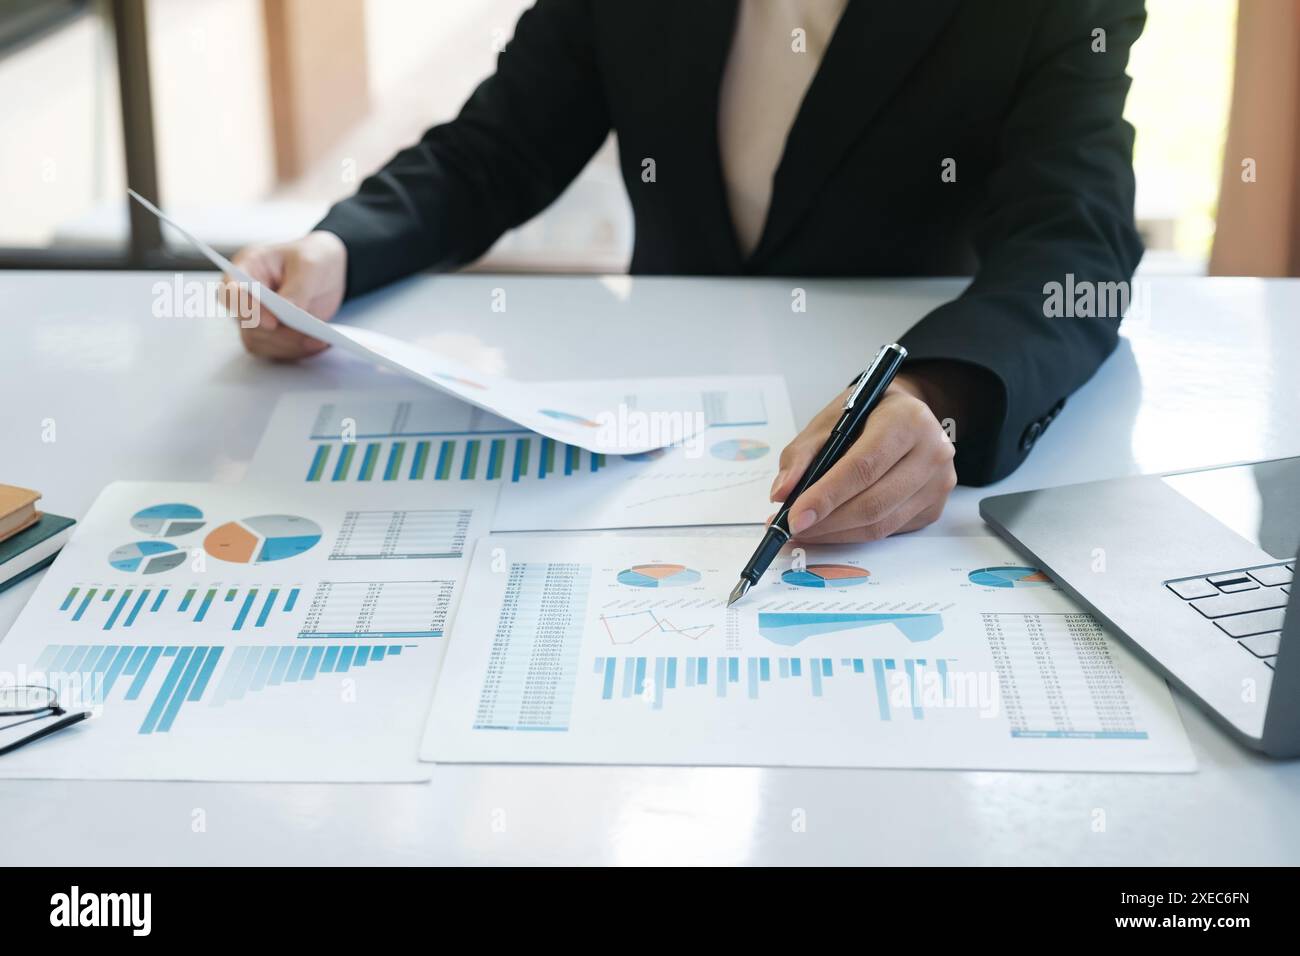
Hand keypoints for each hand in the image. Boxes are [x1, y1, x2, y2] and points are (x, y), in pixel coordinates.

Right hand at [220, 231, 347, 359]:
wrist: (326, 270)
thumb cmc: (312, 257)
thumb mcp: (310, 264)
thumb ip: (297, 287)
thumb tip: (289, 310)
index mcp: (247, 268)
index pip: (231, 292)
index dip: (246, 309)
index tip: (271, 322)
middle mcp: (246, 295)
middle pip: (246, 324)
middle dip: (277, 334)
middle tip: (307, 334)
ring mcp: (256, 316)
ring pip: (259, 341)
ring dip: (288, 345)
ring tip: (319, 340)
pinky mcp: (271, 333)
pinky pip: (275, 350)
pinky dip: (296, 350)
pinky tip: (319, 343)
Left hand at [771, 372, 956, 542]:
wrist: (906, 414)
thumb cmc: (867, 414)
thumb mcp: (829, 420)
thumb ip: (801, 455)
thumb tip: (781, 494)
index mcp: (907, 420)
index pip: (863, 466)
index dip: (826, 496)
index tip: (795, 516)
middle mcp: (933, 451)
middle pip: (873, 502)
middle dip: (826, 523)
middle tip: (793, 528)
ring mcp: (938, 482)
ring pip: (881, 524)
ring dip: (837, 534)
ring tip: (805, 531)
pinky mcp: (934, 506)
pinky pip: (889, 530)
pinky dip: (854, 534)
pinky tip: (831, 529)